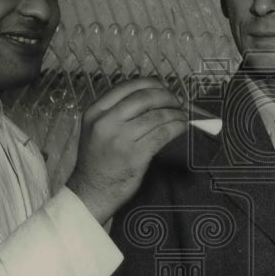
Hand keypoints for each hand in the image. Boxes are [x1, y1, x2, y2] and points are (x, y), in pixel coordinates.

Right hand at [66, 78, 187, 222]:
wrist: (91, 191)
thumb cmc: (97, 160)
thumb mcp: (96, 129)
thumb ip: (116, 112)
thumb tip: (151, 96)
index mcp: (96, 112)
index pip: (127, 87)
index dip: (150, 84)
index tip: (163, 88)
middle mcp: (107, 122)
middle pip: (144, 98)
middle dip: (166, 96)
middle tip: (177, 101)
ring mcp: (121, 139)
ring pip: (156, 116)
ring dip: (175, 113)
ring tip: (182, 115)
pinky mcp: (136, 155)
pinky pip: (162, 134)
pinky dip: (176, 127)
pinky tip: (181, 127)